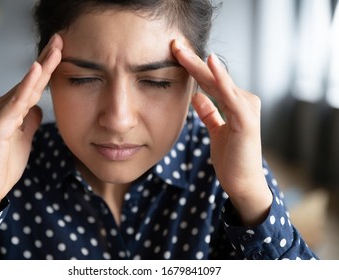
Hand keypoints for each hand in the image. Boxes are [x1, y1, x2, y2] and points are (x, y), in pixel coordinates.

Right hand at [0, 34, 62, 216]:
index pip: (34, 84)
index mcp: (14, 109)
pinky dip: (26, 87)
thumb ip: (30, 120)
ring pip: (24, 87)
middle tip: (60, 39)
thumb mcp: (24, 136)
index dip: (47, 67)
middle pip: (30, 80)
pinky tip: (36, 71)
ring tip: (54, 49)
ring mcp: (0, 115)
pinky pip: (15, 104)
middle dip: (46, 59)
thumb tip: (39, 107)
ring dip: (40, 67)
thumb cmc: (5, 161)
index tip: (62, 50)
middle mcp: (5, 107)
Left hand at [172, 40, 271, 225]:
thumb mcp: (216, 130)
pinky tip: (210, 63)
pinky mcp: (245, 118)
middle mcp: (242, 101)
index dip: (192, 68)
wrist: (242, 182)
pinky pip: (229, 94)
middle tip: (174, 44)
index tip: (175, 55)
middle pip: (212, 77)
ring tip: (182, 50)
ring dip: (199, 65)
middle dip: (191, 61)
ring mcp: (245, 108)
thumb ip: (210, 113)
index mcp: (235, 103)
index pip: (209, 82)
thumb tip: (197, 97)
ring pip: (217, 82)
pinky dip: (220, 78)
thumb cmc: (231, 158)